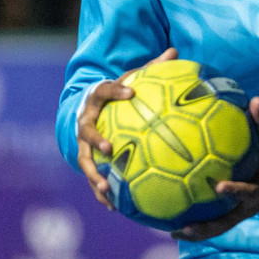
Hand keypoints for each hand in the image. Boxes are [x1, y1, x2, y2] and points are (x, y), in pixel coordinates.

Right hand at [76, 47, 175, 207]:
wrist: (87, 108)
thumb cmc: (117, 93)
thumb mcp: (130, 78)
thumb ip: (151, 68)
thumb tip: (175, 50)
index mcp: (98, 98)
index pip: (105, 91)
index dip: (116, 90)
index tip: (131, 92)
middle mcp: (86, 121)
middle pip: (86, 132)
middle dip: (96, 140)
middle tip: (110, 148)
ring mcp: (82, 143)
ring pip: (84, 160)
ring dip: (94, 175)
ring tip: (107, 189)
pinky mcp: (86, 160)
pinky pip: (92, 178)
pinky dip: (101, 193)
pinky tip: (114, 208)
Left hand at [173, 97, 258, 241]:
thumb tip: (256, 100)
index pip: (249, 191)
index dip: (235, 190)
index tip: (219, 186)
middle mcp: (250, 207)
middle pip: (228, 222)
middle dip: (207, 227)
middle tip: (185, 227)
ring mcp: (240, 213)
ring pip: (218, 228)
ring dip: (198, 233)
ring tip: (173, 232)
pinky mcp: (232, 214)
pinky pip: (214, 221)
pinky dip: (197, 224)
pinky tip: (174, 223)